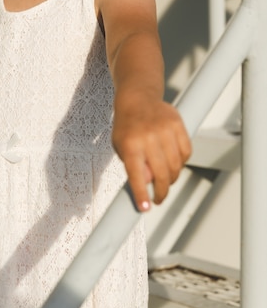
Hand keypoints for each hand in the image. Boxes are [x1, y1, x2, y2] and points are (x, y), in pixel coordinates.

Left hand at [112, 97, 190, 211]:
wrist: (138, 99)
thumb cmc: (127, 127)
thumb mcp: (121, 147)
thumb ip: (132, 165)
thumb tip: (148, 183)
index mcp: (130, 144)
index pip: (136, 175)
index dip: (141, 194)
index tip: (145, 208)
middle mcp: (148, 137)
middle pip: (161, 174)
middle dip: (161, 192)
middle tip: (158, 198)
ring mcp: (164, 130)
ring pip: (176, 166)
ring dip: (172, 178)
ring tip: (165, 180)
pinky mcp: (178, 125)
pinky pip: (186, 152)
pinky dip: (181, 162)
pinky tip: (174, 163)